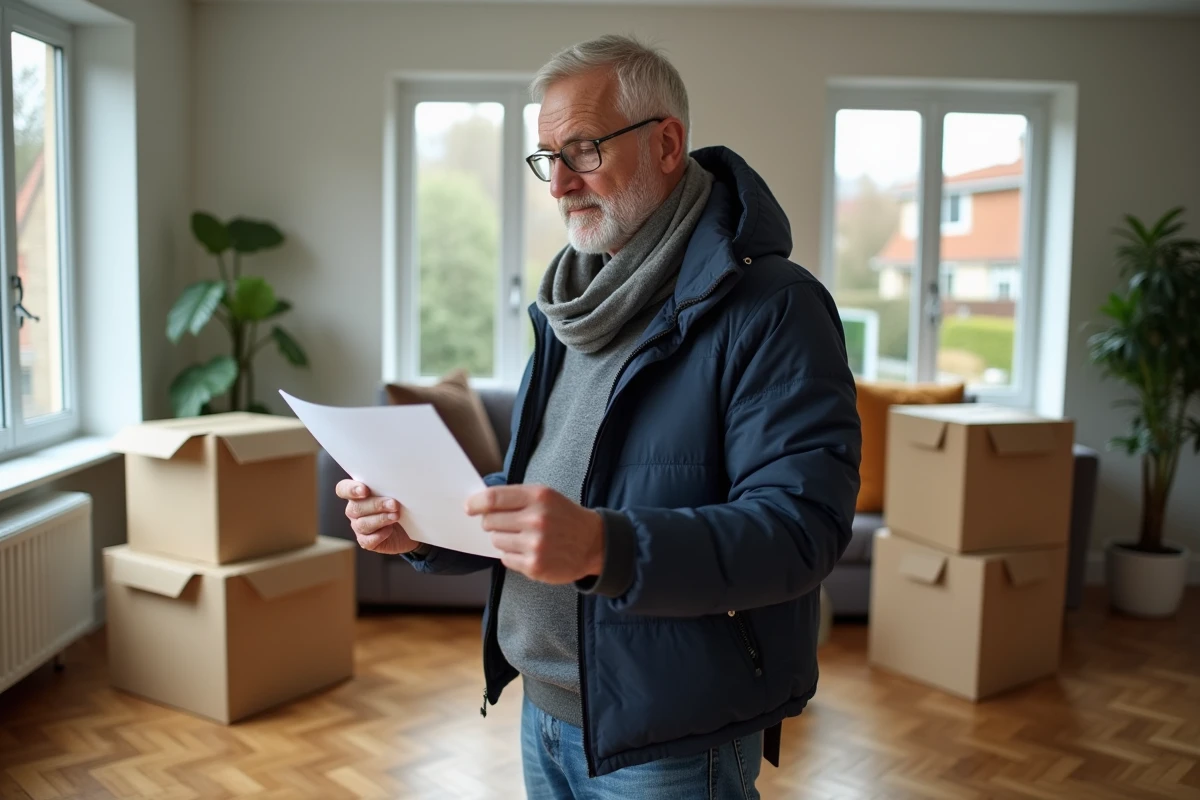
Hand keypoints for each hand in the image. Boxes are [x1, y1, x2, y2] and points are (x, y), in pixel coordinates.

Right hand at [335, 479, 420, 554]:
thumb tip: (398, 483)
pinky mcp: (366, 542)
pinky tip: (390, 530)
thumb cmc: (402, 504)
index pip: (343, 489)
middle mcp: (355, 510)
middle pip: (355, 508)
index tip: (365, 490)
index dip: (351, 489)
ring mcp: (358, 526)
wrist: (411, 527)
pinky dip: (380, 535)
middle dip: (376, 505)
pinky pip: (368, 540)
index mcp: (357, 493)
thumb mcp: (397, 493)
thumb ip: (391, 487)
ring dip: (381, 519)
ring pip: (362, 524)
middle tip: (394, 504)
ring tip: (396, 516)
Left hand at [465, 485, 603, 583]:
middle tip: (506, 524)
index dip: (476, 503)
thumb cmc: (563, 517)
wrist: (593, 543)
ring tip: (522, 538)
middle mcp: (537, 520)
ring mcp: (535, 545)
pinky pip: (505, 558)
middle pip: (490, 521)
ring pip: (495, 541)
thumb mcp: (545, 496)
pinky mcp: (535, 566)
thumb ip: (515, 497)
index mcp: (538, 497)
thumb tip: (479, 504)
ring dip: (502, 539)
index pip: (493, 498)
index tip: (469, 508)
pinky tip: (528, 551)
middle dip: (491, 522)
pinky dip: (511, 555)